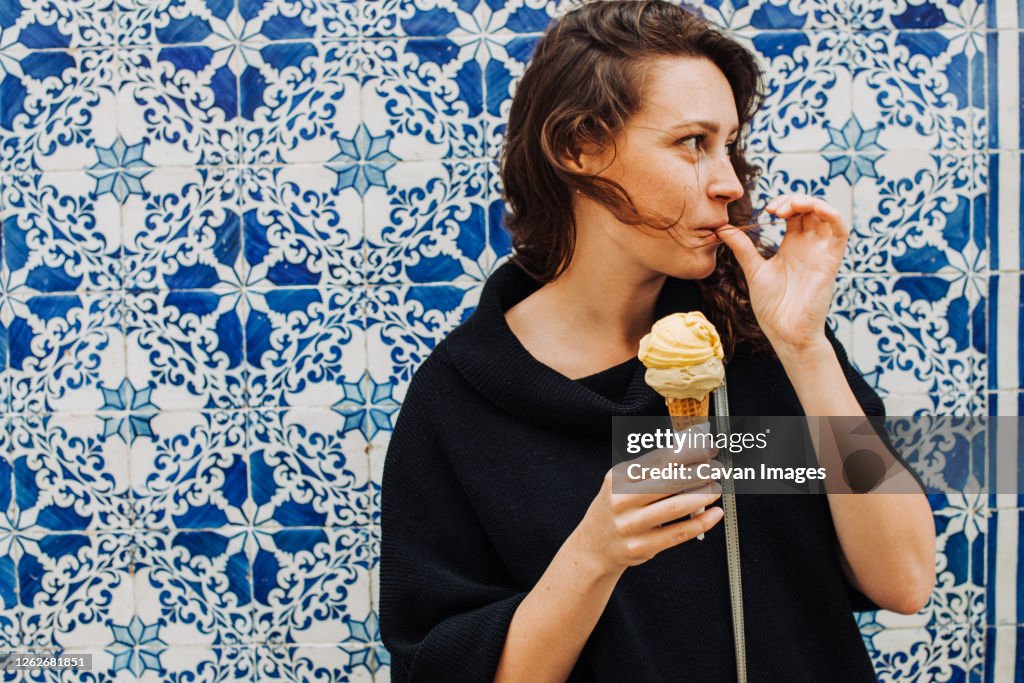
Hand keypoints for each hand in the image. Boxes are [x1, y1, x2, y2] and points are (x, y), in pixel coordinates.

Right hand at [573, 438, 723, 573]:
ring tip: (717, 488)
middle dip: (700, 472)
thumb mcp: (624, 481)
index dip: (689, 452)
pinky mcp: (642, 546)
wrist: (595, 544)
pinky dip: (701, 522)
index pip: (659, 459)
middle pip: (669, 481)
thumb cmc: (617, 507)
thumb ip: (653, 469)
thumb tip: (693, 454)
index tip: (709, 448)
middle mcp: (622, 500)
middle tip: (717, 468)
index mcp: (619, 477)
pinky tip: (714, 513)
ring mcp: (631, 525)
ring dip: (703, 495)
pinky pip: (678, 533)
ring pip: (675, 507)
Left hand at [715, 194, 848, 356]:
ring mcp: (821, 251)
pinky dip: (832, 214)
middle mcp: (809, 245)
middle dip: (793, 200)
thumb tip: (721, 228)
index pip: (794, 213)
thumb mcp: (753, 269)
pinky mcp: (831, 260)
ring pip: (827, 214)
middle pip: (810, 209)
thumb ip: (741, 247)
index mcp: (792, 246)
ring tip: (789, 207)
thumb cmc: (772, 306)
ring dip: (811, 202)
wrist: (785, 331)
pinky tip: (815, 209)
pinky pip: (841, 231)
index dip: (784, 203)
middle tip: (774, 208)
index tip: (766, 209)